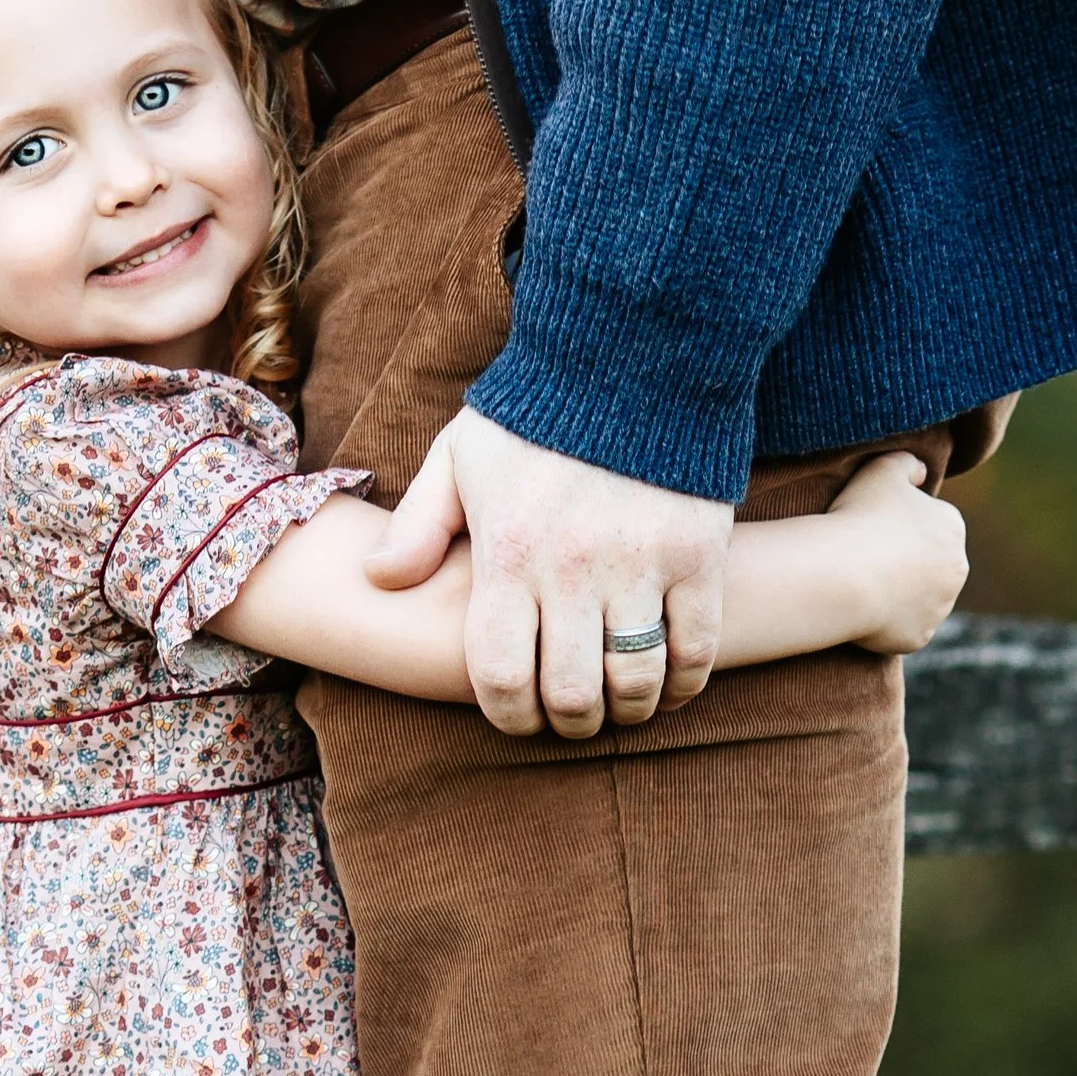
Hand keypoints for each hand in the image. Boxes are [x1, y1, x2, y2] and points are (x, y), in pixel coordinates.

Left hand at [367, 405, 734, 735]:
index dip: (509, 716)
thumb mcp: (459, 456)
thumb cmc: (536, 414)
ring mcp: (642, 566)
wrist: (632, 352)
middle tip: (570, 718)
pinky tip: (669, 682)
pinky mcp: (699, 556)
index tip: (518, 717)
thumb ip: (419, 525)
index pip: (501, 676)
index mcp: (508, 555)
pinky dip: (684, 681)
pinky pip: (697, 648)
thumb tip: (377, 582)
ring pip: (635, 681)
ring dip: (627, 710)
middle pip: (572, 694)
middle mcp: (574, 571)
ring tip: (618, 705)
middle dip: (569, 723)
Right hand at [825, 451, 967, 652]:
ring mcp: (940, 607)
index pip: (929, 526)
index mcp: (952, 526)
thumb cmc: (861, 517)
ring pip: (920, 599)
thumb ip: (908, 463)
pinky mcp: (919, 636)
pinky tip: (863, 610)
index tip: (871, 528)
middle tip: (866, 558)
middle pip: (929, 565)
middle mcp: (957, 568)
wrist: (844, 574)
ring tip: (863, 584)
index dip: (898, 526)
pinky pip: (904, 629)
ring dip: (900, 594)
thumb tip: (921, 472)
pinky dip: (888, 624)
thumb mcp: (883, 468)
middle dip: (906, 563)